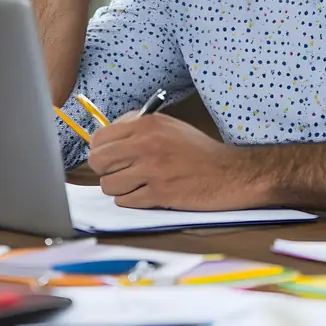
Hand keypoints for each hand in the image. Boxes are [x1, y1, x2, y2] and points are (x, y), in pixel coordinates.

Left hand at [87, 112, 268, 209]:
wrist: (228, 172)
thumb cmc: (198, 150)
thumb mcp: (168, 125)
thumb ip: (137, 127)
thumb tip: (106, 138)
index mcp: (146, 124)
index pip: (100, 137)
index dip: (99, 150)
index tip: (108, 156)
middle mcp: (145, 144)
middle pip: (98, 161)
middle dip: (105, 170)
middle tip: (120, 172)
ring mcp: (151, 170)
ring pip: (108, 184)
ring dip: (119, 187)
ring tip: (138, 183)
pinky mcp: (158, 193)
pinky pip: (125, 201)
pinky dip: (133, 200)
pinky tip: (148, 193)